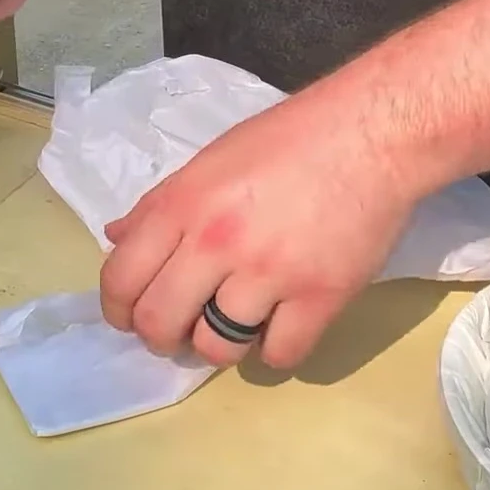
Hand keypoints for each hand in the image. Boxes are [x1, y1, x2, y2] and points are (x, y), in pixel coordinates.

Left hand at [99, 90, 419, 369]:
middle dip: (162, 338)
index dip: (119, 310)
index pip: (121, 279)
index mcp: (183, 204)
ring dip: (220, 344)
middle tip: (181, 329)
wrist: (372, 133)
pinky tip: (282, 323)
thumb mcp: (211, 160)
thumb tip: (117, 238)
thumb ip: (162, 203)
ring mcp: (269, 273)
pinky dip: (276, 349)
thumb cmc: (289, 140)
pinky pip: (279, 356)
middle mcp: (216, 242)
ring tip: (237, 321)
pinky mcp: (320, 297)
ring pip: (217, 349)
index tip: (132, 316)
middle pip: (160, 324)